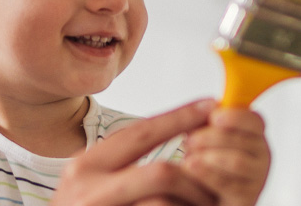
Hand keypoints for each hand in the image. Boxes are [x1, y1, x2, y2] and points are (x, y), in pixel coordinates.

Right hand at [52, 99, 219, 205]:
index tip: (210, 105)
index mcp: (84, 168)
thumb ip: (119, 168)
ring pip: (165, 204)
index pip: (140, 133)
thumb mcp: (90, 187)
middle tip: (216, 187)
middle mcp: (88, 191)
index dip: (179, 117)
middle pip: (162, 174)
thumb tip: (176, 144)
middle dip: (197, 179)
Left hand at [181, 109, 270, 205]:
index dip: (237, 117)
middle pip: (244, 140)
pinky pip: (229, 184)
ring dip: (210, 156)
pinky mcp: (247, 199)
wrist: (198, 198)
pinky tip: (190, 167)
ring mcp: (257, 179)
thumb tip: (204, 106)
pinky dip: (207, 174)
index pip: (255, 121)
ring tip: (188, 156)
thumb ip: (206, 123)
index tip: (215, 117)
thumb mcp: (203, 140)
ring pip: (237, 161)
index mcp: (253, 136)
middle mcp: (261, 156)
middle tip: (189, 140)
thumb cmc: (202, 166)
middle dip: (214, 138)